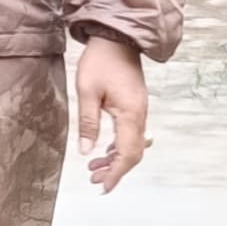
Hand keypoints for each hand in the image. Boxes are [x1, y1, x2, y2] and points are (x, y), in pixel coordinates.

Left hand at [73, 35, 150, 191]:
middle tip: (94, 179)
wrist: (118, 37)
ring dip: (116, 159)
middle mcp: (140, 115)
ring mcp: (140, 110)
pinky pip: (132, 133)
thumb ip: (88, 123)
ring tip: (95, 167)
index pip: (126, 154)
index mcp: (130, 114)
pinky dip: (120, 146)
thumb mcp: (87, 91)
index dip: (116, 174)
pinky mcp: (136, 105)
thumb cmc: (101, 60)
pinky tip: (105, 149)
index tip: (104, 187)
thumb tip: (86, 151)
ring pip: (133, 144)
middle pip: (133, 153)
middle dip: (115, 170)